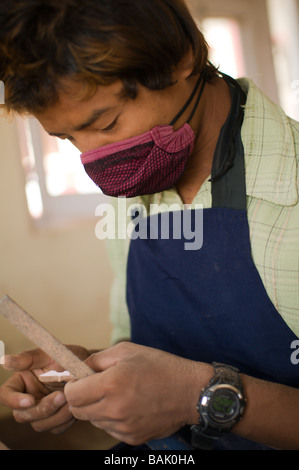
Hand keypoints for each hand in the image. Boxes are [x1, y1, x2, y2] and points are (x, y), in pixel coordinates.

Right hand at [0, 345, 90, 433]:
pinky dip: (65, 420)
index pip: (5, 394)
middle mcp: (28, 397)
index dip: (14, 400)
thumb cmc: (68, 357)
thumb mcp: (50, 354)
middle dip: (42, 408)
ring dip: (56, 415)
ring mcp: (41, 411)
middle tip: (61, 396)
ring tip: (71, 399)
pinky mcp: (54, 420)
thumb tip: (4, 360)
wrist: (89, 369)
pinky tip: (74, 406)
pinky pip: (55, 428)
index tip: (31, 400)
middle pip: (21, 415)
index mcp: (22, 381)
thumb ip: (27, 358)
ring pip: (38, 424)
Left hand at [64, 342, 211, 444]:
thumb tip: (76, 369)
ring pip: (94, 421)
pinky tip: (128, 405)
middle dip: (81, 398)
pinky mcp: (133, 437)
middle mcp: (115, 409)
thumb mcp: (127, 351)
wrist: (191, 391)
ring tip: (117, 394)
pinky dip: (112, 419)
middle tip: (96, 386)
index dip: (72, 386)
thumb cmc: (161, 366)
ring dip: (97, 408)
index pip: (71, 395)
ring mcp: (124, 426)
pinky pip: (110, 430)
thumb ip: (97, 359)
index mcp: (111, 384)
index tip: (79, 380)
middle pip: (78, 411)